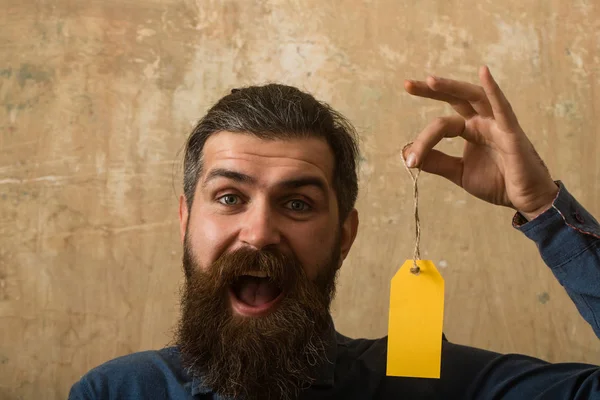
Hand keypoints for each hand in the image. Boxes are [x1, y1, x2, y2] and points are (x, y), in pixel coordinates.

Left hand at [403, 66, 558, 219]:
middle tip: (407, 85)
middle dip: (432, 90)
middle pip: (456, 98)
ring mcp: (498, 124)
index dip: (423, 141)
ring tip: (430, 81)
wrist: (524, 199)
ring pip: (475, 97)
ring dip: (453, 87)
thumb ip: (437, 162)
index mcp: (470, 129)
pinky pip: (503, 108)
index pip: (441, 125)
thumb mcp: (459, 172)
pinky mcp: (512, 132)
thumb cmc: (497, 182)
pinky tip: (484, 73)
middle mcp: (483, 121)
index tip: (410, 160)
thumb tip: (407, 155)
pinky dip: (493, 90)